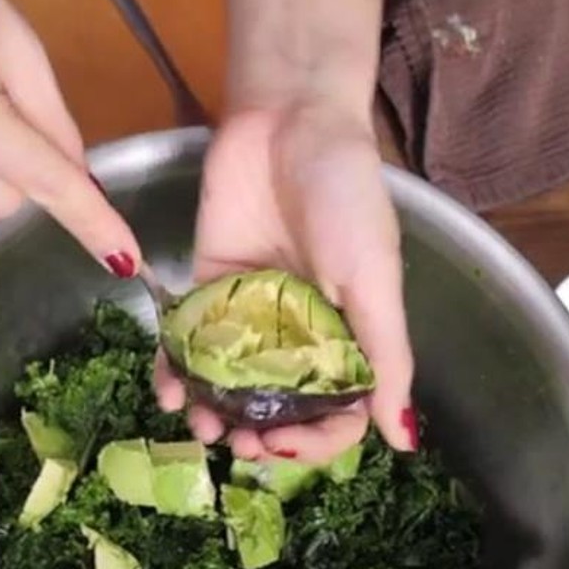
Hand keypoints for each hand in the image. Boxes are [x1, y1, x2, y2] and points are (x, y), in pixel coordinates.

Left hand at [154, 103, 416, 462]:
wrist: (288, 120)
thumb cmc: (346, 194)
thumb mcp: (375, 279)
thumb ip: (386, 357)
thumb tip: (403, 441)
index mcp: (350, 335)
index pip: (336, 413)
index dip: (313, 443)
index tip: (283, 449)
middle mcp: (298, 331)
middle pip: (278, 407)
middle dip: (258, 436)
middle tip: (236, 445)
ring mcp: (249, 311)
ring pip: (227, 382)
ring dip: (212, 410)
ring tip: (198, 422)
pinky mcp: (205, 285)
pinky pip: (188, 339)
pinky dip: (174, 369)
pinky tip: (165, 388)